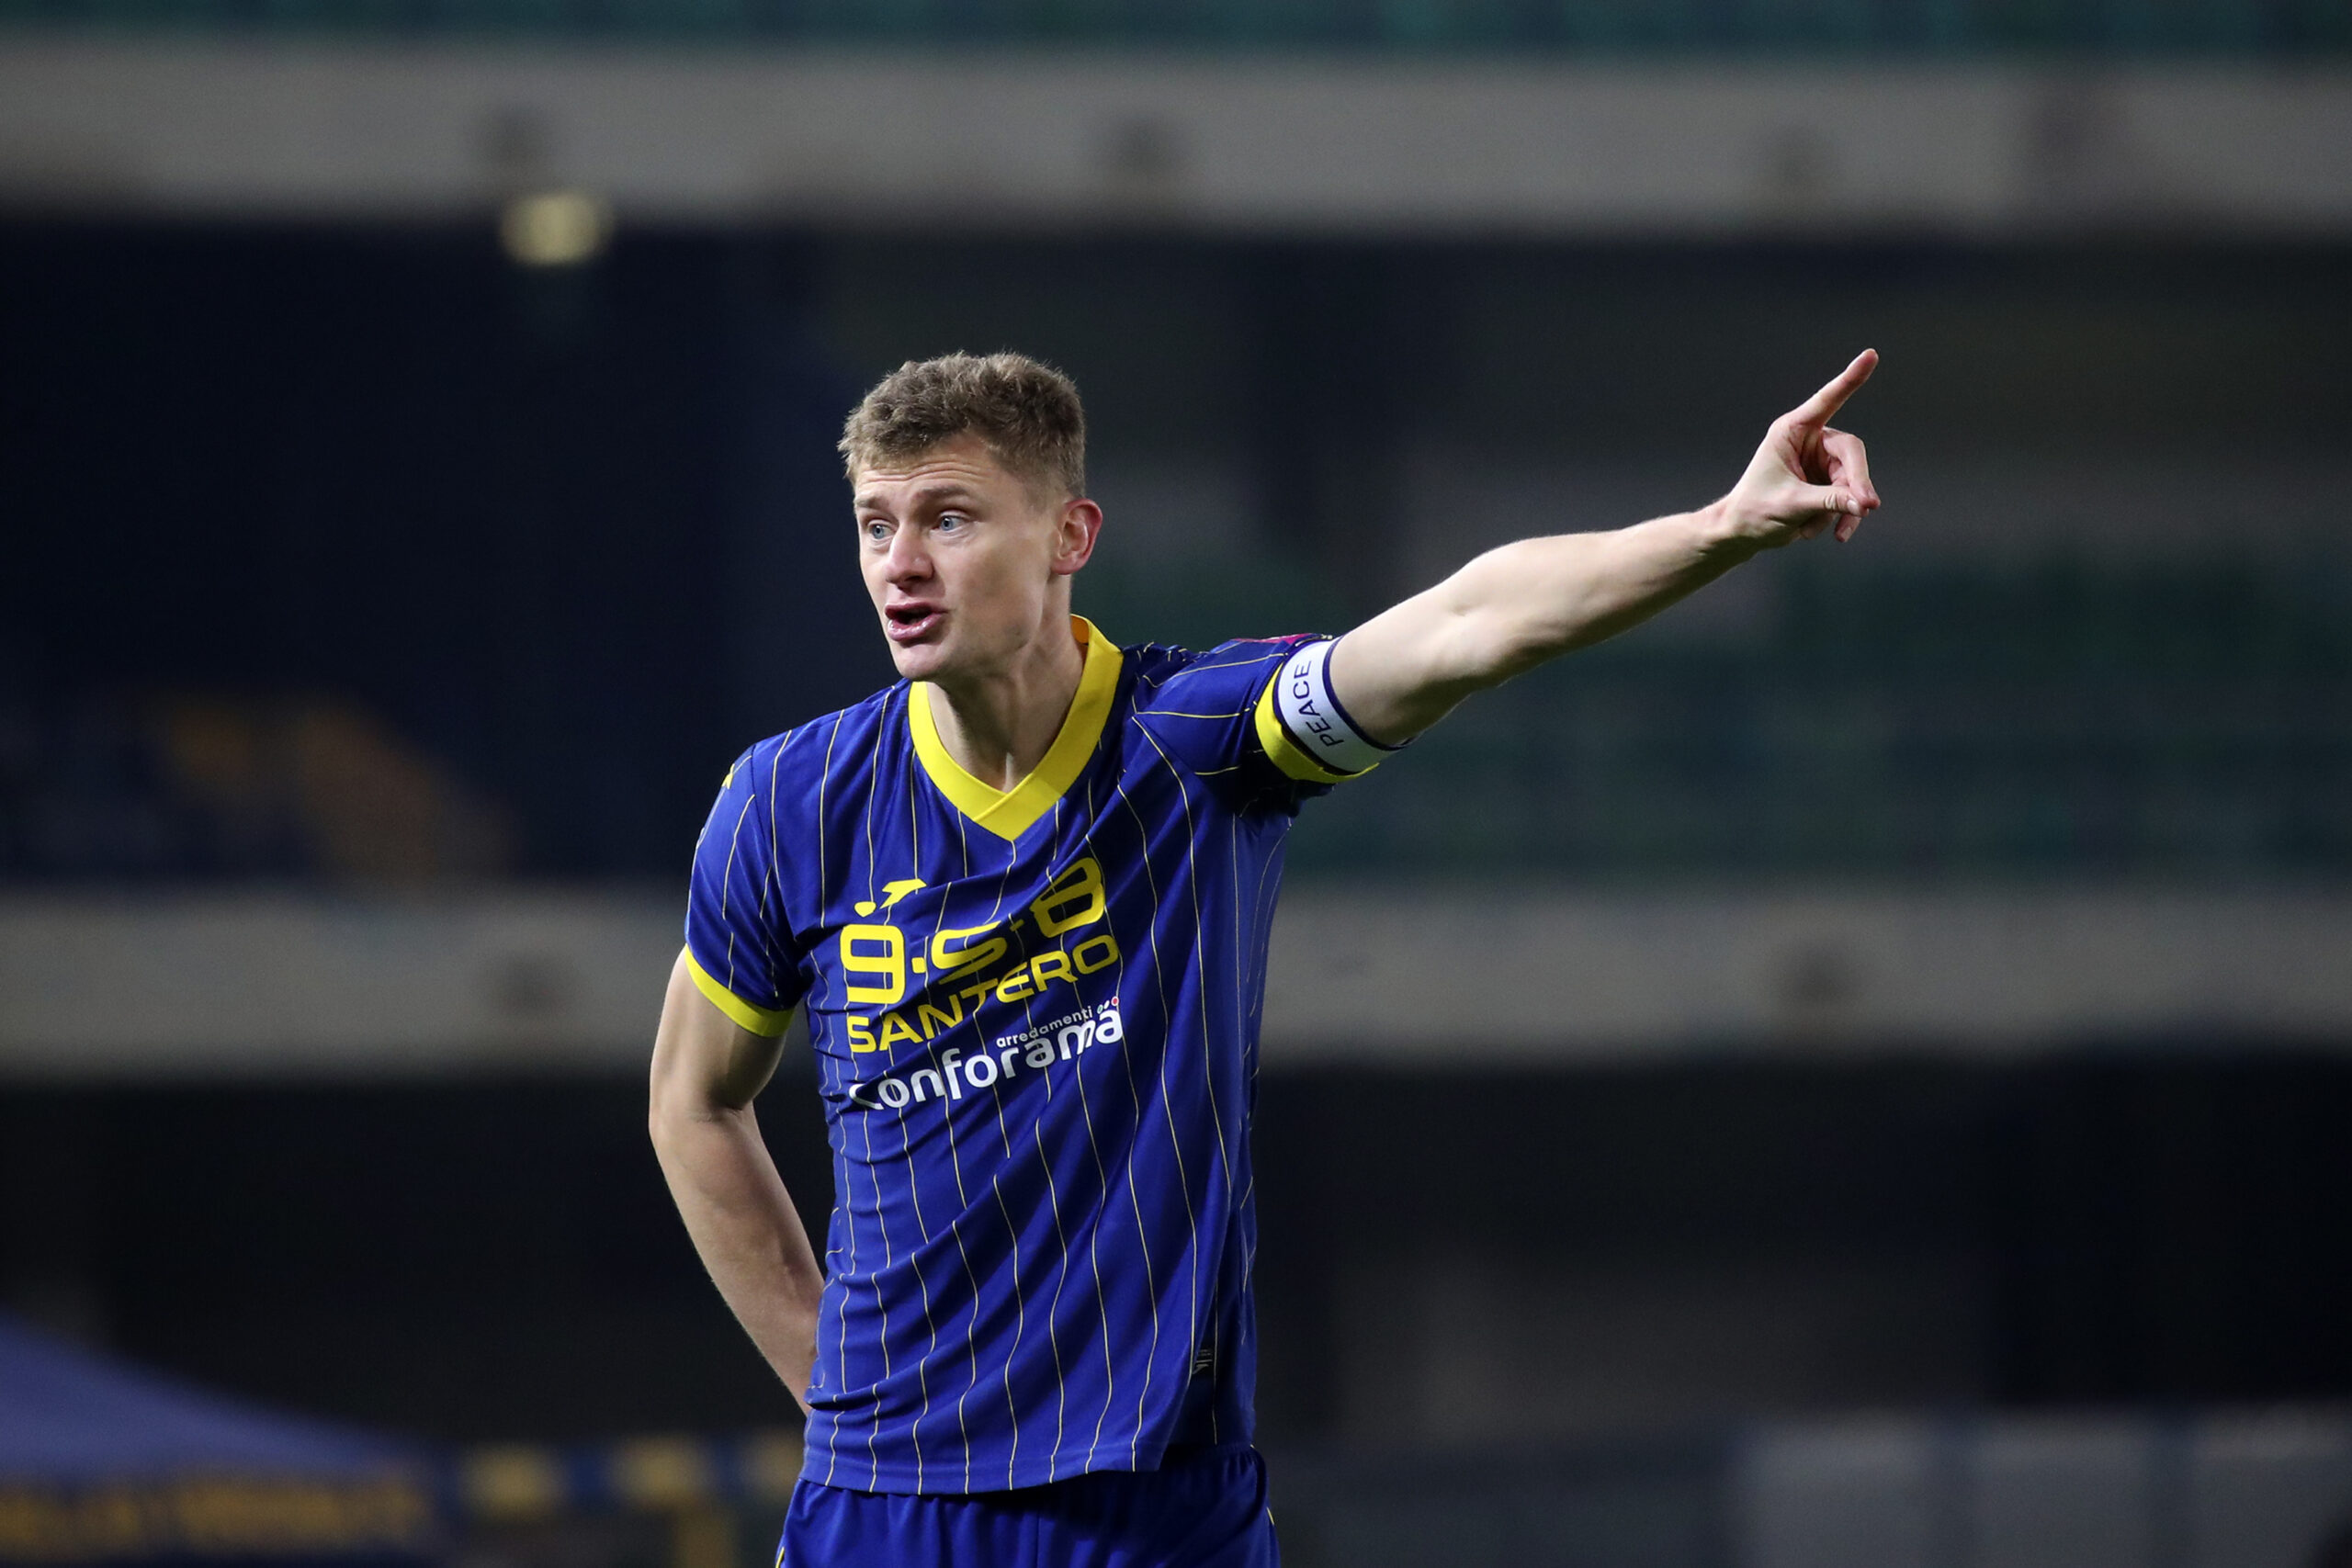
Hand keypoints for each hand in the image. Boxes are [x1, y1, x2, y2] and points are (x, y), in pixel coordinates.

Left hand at [1715, 350, 1881, 547]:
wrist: (1742, 533)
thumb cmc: (1754, 512)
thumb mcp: (1791, 505)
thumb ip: (1827, 501)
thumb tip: (1864, 503)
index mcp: (1792, 430)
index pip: (1827, 400)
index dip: (1851, 379)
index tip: (1871, 355)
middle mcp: (1809, 441)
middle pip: (1851, 453)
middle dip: (1857, 483)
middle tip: (1865, 507)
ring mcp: (1821, 462)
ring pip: (1853, 480)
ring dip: (1845, 509)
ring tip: (1835, 534)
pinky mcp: (1828, 482)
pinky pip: (1850, 497)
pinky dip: (1844, 517)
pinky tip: (1835, 535)